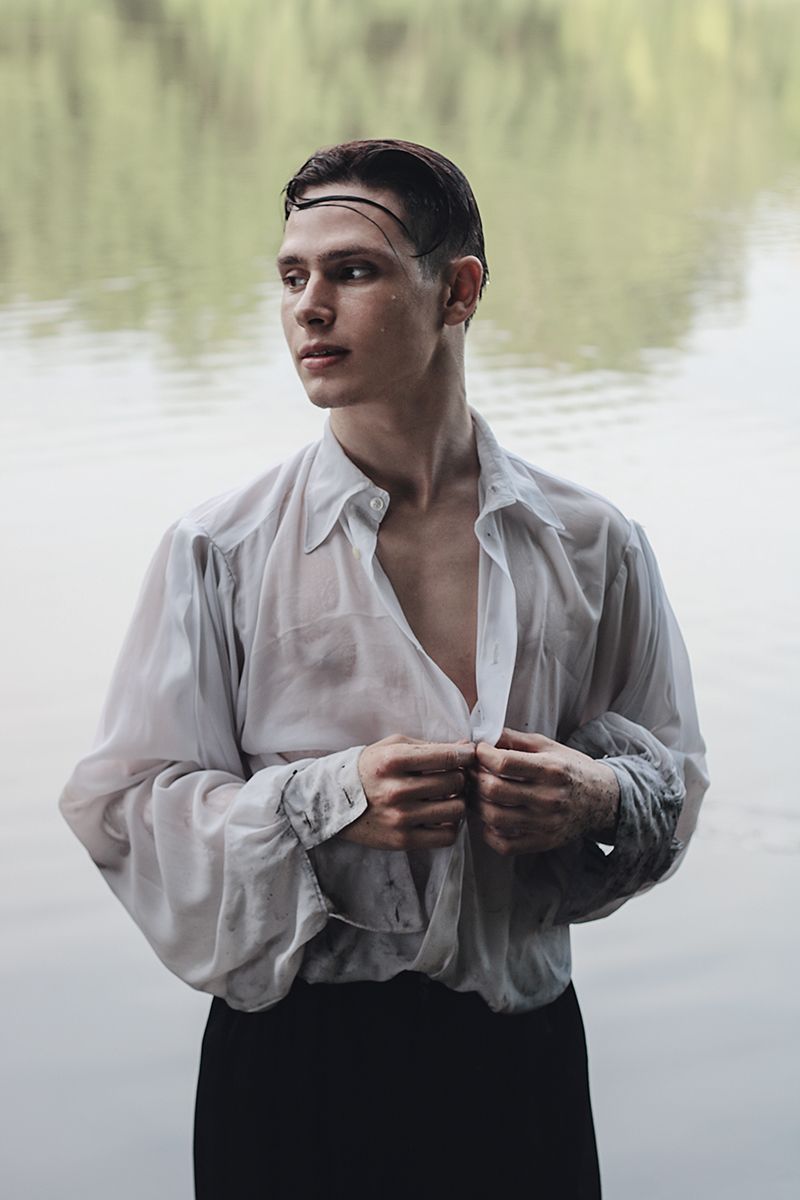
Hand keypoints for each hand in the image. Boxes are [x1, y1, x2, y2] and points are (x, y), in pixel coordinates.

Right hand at [343, 735, 474, 850]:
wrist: (333, 800)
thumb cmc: (369, 768)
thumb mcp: (393, 746)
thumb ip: (429, 746)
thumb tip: (465, 747)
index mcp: (393, 760)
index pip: (446, 756)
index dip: (465, 756)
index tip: (468, 756)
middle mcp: (397, 789)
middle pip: (454, 783)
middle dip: (459, 778)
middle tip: (453, 778)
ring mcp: (399, 817)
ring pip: (455, 810)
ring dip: (456, 802)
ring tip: (447, 798)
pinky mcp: (402, 839)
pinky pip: (446, 836)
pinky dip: (450, 826)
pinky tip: (441, 817)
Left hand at [468, 728, 619, 856]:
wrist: (602, 800)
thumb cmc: (570, 769)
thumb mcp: (548, 746)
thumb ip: (514, 739)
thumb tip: (482, 736)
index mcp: (551, 769)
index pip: (503, 763)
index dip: (481, 755)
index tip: (479, 751)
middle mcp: (549, 798)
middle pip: (493, 790)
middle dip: (474, 778)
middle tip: (473, 772)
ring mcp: (545, 824)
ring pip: (494, 818)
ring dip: (477, 804)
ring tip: (478, 793)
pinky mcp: (543, 842)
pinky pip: (504, 844)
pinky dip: (489, 832)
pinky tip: (492, 817)